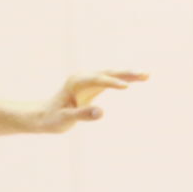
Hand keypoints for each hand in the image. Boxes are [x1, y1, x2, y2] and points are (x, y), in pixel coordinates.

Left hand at [29, 69, 148, 132]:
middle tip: (144, 75)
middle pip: (108, 73)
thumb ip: (82, 115)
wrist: (45, 115)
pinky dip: (124, 78)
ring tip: (147, 75)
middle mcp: (83, 77)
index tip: (126, 87)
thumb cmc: (53, 118)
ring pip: (112, 74)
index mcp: (76, 83)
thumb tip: (100, 113)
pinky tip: (138, 79)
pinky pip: (111, 79)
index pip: (98, 80)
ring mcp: (88, 79)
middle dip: (126, 74)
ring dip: (129, 74)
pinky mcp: (93, 84)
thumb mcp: (65, 119)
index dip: (112, 83)